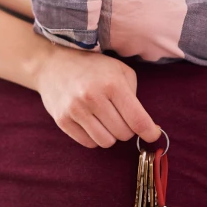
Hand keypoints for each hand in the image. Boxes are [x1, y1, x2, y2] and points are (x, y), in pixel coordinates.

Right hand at [32, 46, 160, 147]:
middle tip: (120, 117)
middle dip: (127, 129)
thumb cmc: (93, 67)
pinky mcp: (62, 120)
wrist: (53, 64)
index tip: (152, 134)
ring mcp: (75, 110)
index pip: (138, 120)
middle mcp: (93, 97)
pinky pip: (88, 143)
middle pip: (123, 134)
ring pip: (106, 142)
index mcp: (112, 84)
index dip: (150, 132)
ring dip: (110, 135)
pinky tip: (91, 123)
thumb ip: (134, 97)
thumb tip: (147, 127)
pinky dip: (94, 137)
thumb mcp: (120, 71)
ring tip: (105, 121)